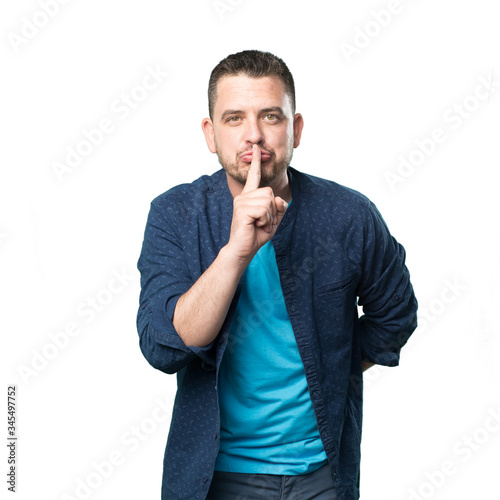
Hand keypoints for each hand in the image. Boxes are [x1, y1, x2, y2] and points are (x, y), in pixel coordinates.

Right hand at [226, 144, 287, 265]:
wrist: (243, 250)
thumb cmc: (256, 235)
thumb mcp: (273, 220)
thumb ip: (279, 207)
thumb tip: (278, 199)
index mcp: (249, 196)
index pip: (254, 176)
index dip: (256, 161)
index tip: (257, 148)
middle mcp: (244, 196)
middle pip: (270, 192)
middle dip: (273, 210)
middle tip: (263, 222)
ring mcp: (241, 201)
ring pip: (268, 201)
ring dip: (269, 217)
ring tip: (258, 224)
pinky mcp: (242, 209)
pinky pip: (264, 209)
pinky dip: (265, 220)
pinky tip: (256, 226)